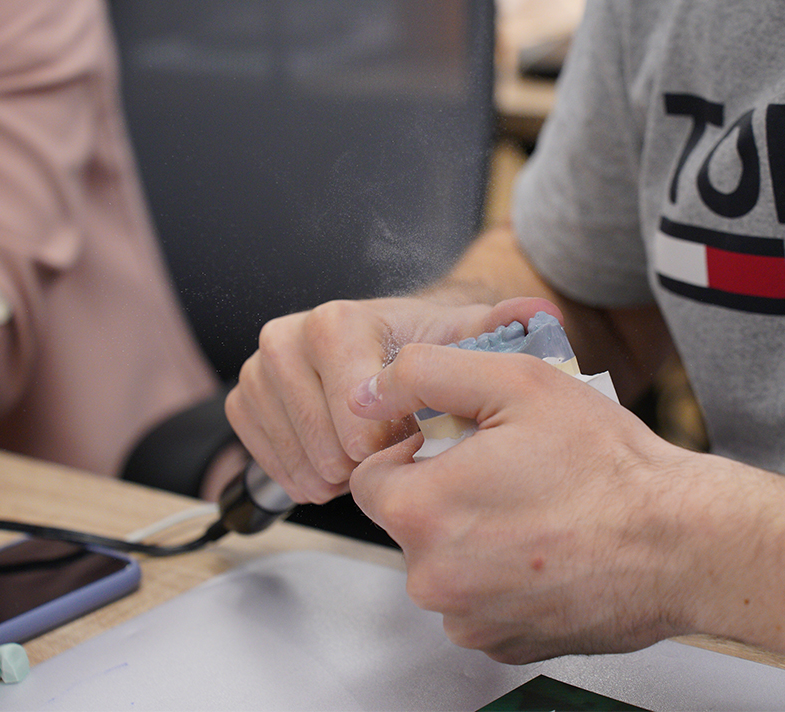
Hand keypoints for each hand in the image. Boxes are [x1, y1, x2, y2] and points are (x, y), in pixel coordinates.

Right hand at [224, 296, 559, 503]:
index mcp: (342, 321)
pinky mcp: (247, 399)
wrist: (397, 357)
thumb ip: (501, 327)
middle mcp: (293, 335)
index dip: (375, 429)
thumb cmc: (433, 354)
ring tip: (363, 463)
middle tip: (384, 457)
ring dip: (327, 468)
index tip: (398, 442)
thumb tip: (537, 311)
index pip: (348, 391)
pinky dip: (298, 472)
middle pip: (314, 426)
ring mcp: (264, 368)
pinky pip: (262, 454)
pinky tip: (332, 467)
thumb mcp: (471, 341)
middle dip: (354, 454)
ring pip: (288, 443)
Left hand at [348, 342, 700, 662]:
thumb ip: (428, 373)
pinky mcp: (505, 647)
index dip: (414, 451)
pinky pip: (480, 604)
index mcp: (421, 511)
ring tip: (539, 511)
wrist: (679, 543)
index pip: (369, 477)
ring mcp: (469, 620)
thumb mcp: (517, 382)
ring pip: (446, 565)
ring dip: (474, 538)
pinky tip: (550, 551)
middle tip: (511, 471)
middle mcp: (433, 578)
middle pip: (410, 523)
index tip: (462, 444)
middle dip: (447, 494)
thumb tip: (372, 388)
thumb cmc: (607, 467)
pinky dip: (504, 580)